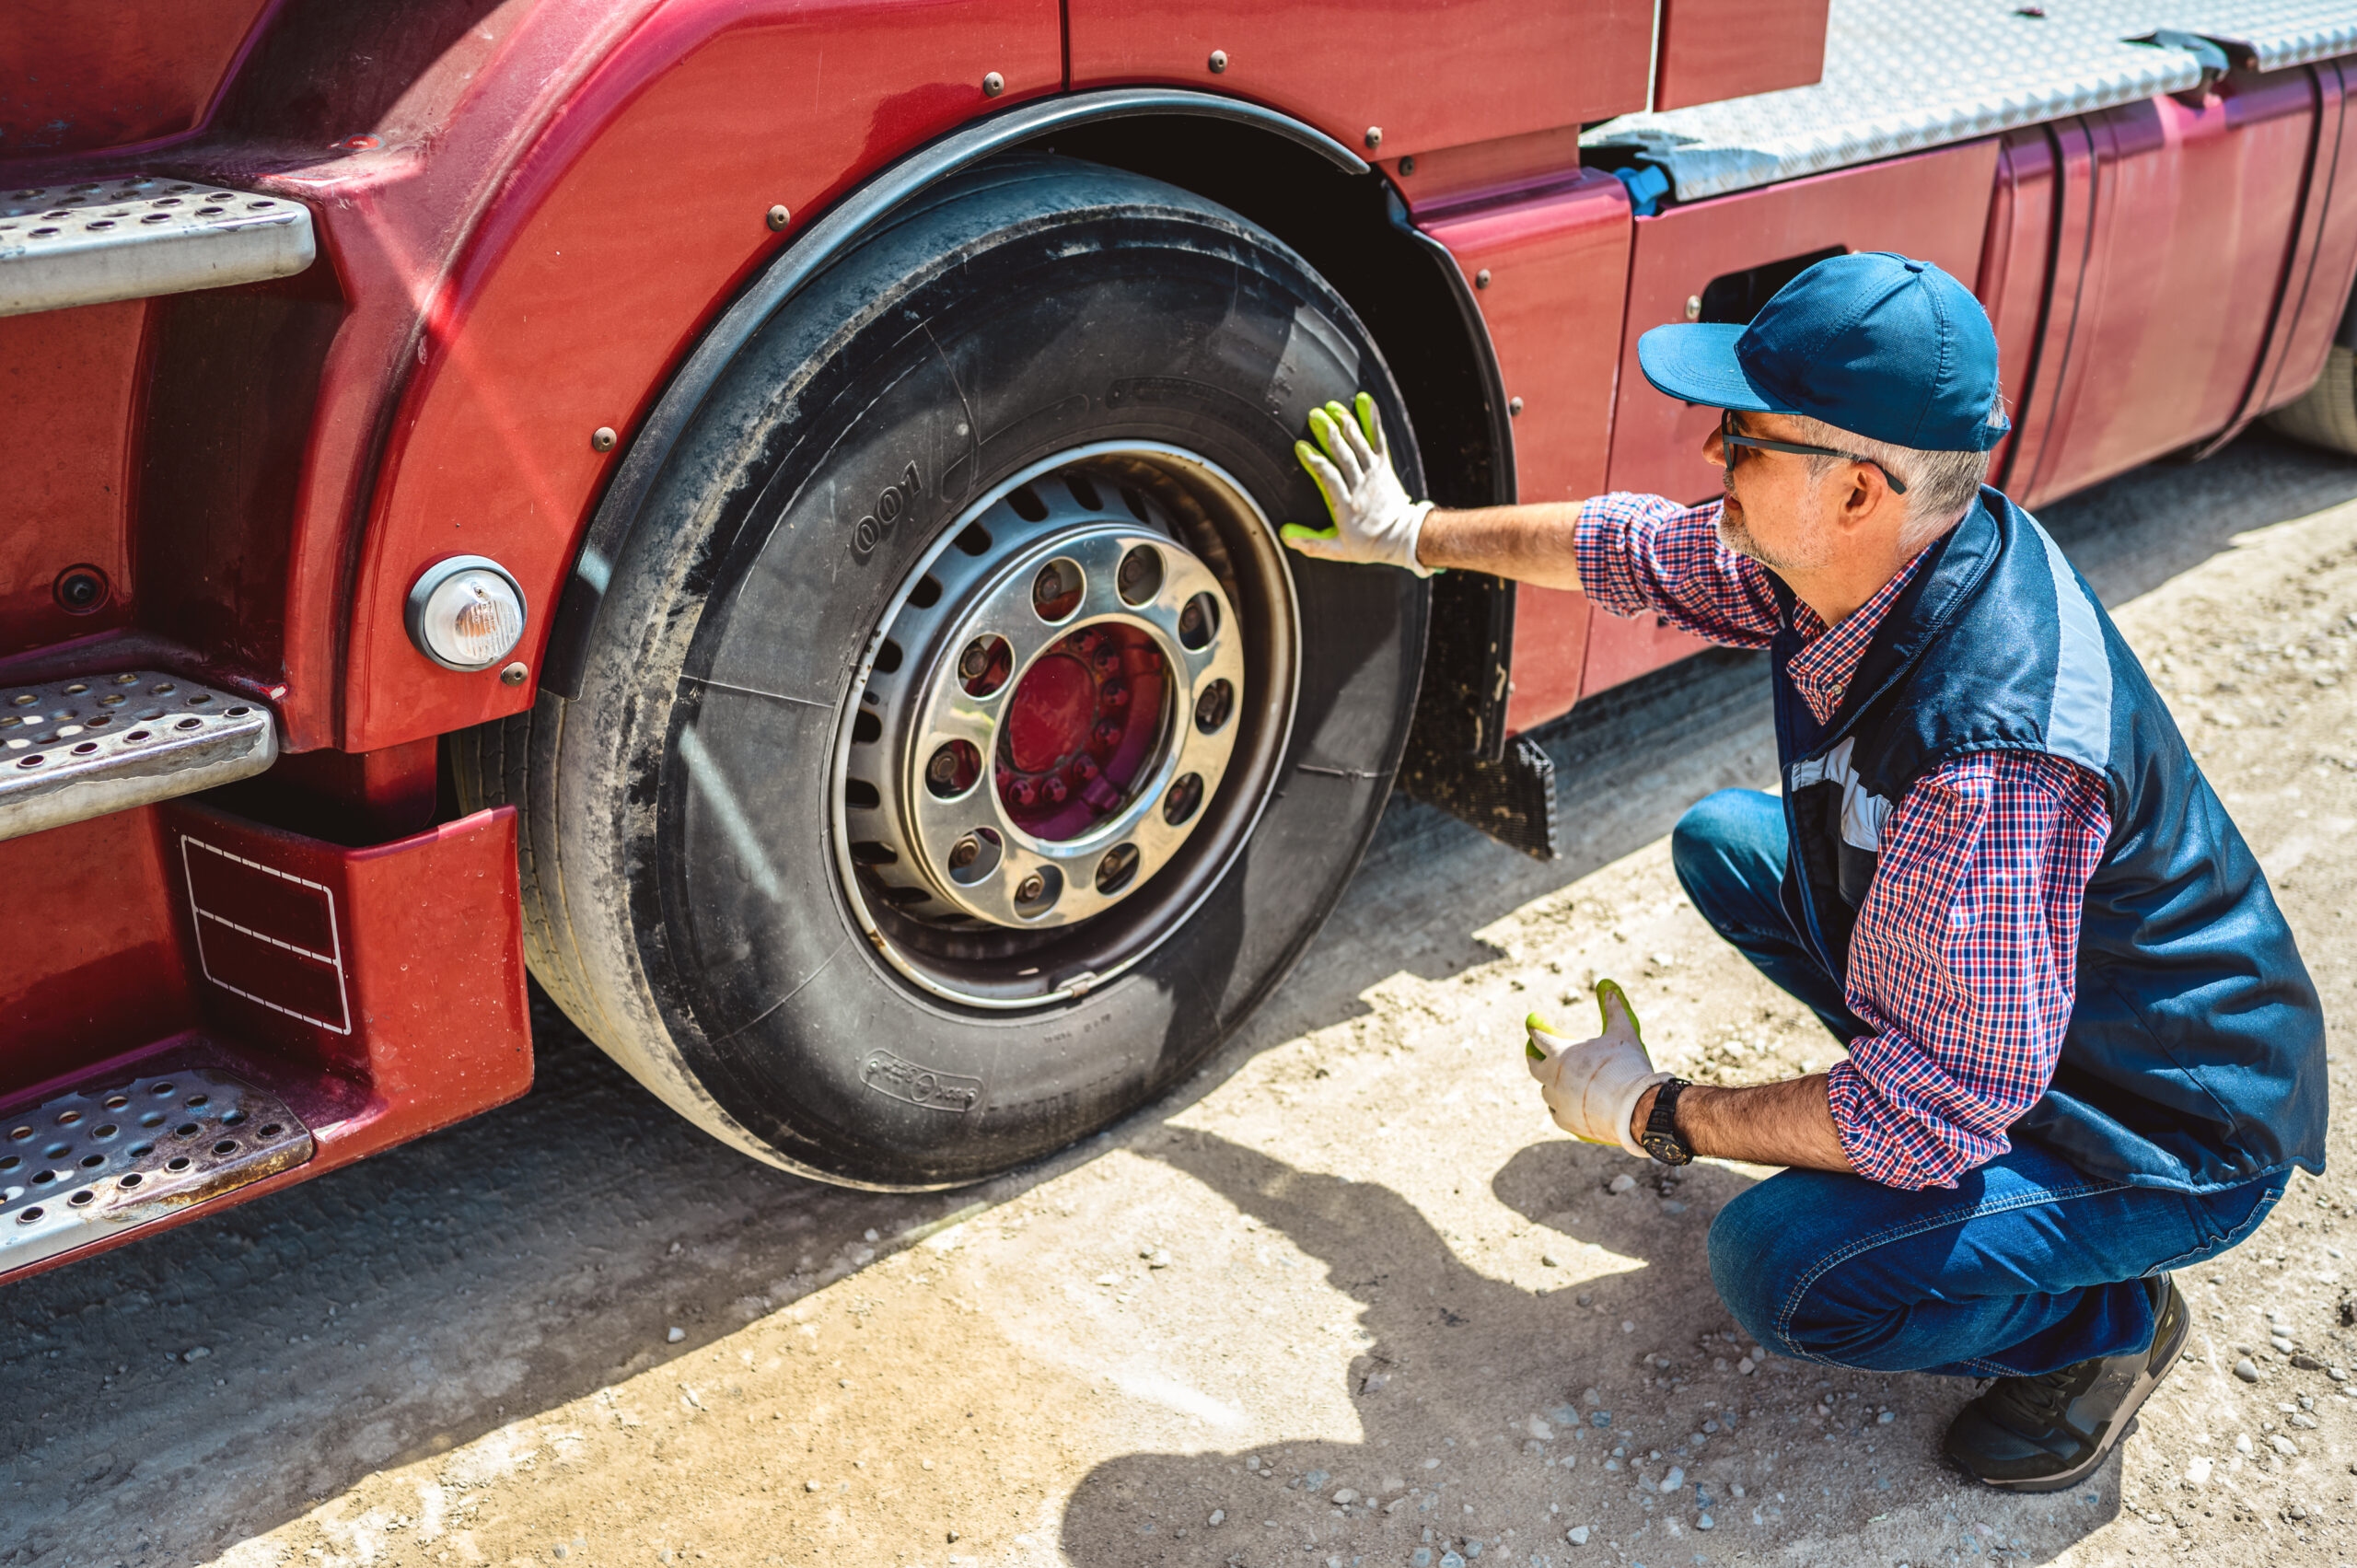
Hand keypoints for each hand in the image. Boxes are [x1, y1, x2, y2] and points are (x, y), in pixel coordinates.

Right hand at [1282, 393, 1433, 574]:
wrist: (1402, 537)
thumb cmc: (1367, 544)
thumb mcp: (1337, 550)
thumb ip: (1311, 544)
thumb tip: (1285, 535)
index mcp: (1347, 506)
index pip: (1329, 478)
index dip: (1315, 461)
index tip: (1301, 447)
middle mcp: (1361, 486)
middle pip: (1344, 456)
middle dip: (1329, 434)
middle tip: (1315, 415)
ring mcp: (1374, 474)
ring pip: (1359, 445)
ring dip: (1346, 424)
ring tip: (1333, 407)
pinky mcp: (1383, 466)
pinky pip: (1378, 440)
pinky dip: (1372, 420)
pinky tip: (1365, 401)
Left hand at [1524, 979, 1671, 1157]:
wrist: (1637, 1109)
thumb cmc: (1627, 1067)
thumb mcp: (1623, 1032)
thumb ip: (1613, 1008)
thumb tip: (1607, 983)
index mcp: (1559, 1053)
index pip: (1538, 1037)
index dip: (1535, 1028)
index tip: (1533, 1024)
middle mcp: (1551, 1078)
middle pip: (1534, 1066)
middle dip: (1534, 1057)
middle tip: (1537, 1053)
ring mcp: (1557, 1102)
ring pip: (1545, 1091)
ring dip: (1549, 1083)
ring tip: (1557, 1080)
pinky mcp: (1565, 1122)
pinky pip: (1556, 1112)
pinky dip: (1560, 1106)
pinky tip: (1566, 1104)